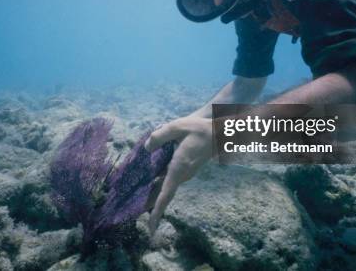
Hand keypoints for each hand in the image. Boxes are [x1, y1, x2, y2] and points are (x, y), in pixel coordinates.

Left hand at [144, 115, 211, 234]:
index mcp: (179, 167)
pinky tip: (149, 181)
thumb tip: (146, 147)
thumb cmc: (200, 128)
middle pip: (163, 194)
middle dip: (150, 206)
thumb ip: (159, 136)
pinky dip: (159, 183)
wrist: (220, 131)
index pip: (166, 192)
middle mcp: (183, 174)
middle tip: (135, 218)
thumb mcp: (178, 127)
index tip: (151, 227)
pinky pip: (170, 179)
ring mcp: (186, 173)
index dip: (157, 211)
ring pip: (166, 186)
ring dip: (153, 194)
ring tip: (138, 203)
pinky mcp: (187, 169)